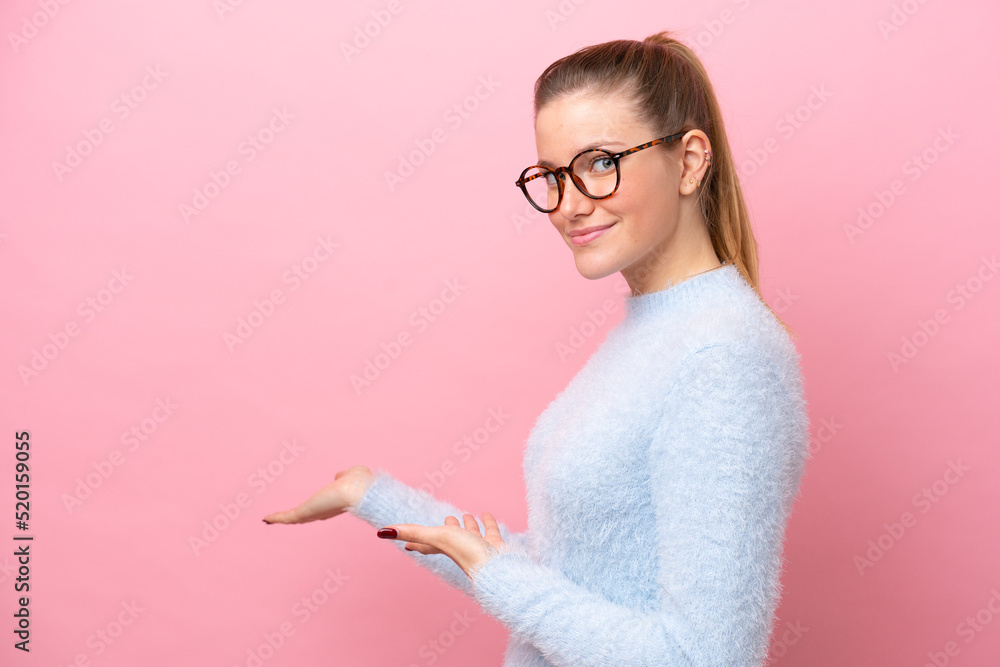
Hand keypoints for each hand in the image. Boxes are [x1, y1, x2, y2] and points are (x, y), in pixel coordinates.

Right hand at [262, 465, 373, 523]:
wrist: (358, 491)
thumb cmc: (359, 482)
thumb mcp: (352, 474)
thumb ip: (344, 475)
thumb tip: (339, 476)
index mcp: (334, 504)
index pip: (320, 509)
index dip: (312, 509)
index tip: (305, 510)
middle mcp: (323, 511)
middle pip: (304, 517)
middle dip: (293, 517)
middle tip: (281, 518)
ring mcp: (313, 513)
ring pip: (294, 518)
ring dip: (280, 518)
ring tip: (268, 519)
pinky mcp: (305, 513)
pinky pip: (288, 517)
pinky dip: (276, 518)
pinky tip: (266, 518)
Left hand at [378, 512, 507, 578]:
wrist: (496, 567)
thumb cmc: (466, 553)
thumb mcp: (436, 537)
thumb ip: (411, 533)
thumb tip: (382, 532)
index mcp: (444, 546)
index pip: (425, 544)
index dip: (415, 543)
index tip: (407, 545)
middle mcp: (459, 547)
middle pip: (450, 536)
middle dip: (449, 526)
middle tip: (447, 518)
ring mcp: (477, 546)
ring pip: (470, 533)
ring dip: (468, 524)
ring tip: (466, 515)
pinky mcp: (493, 545)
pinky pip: (489, 530)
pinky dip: (487, 522)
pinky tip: (486, 515)